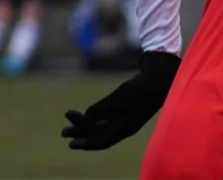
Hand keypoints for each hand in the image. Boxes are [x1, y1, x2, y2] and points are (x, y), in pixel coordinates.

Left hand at [61, 51, 179, 149]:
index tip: (70, 143)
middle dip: (81, 132)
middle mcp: (125, 127)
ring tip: (70, 117)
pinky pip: (108, 118)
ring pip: (102, 125)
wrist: (158, 78)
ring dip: (86, 123)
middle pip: (99, 134)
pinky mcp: (128, 110)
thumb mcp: (117, 99)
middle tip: (63, 132)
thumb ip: (100, 110)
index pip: (101, 141)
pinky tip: (88, 113)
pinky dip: (96, 117)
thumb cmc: (138, 89)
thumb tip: (87, 117)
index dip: (85, 143)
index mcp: (124, 128)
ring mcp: (127, 119)